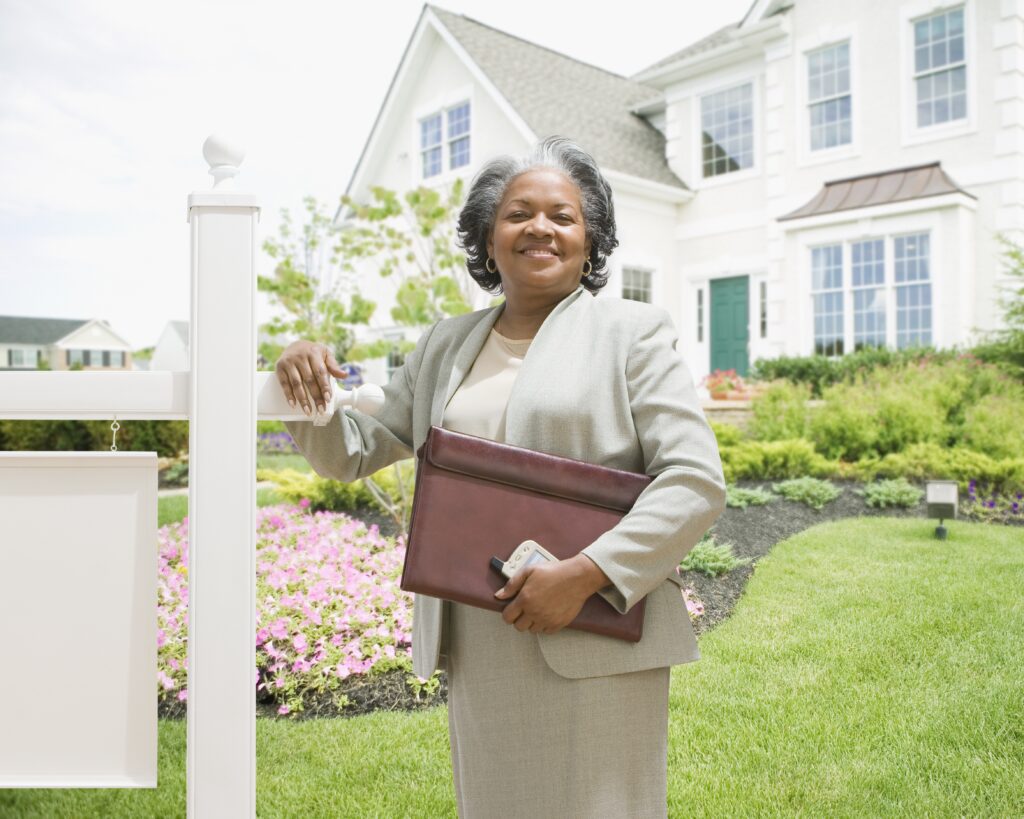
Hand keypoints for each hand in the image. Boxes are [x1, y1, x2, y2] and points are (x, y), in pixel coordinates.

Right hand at [274, 341, 345, 415]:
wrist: (294, 344)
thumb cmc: (313, 352)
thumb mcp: (325, 354)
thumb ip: (333, 365)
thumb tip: (344, 375)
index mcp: (314, 352)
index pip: (320, 372)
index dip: (324, 386)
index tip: (328, 399)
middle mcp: (300, 357)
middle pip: (309, 380)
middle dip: (315, 397)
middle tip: (320, 409)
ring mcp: (289, 362)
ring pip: (296, 384)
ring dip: (302, 399)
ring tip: (308, 411)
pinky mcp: (279, 367)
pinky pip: (284, 383)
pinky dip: (288, 395)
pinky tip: (293, 404)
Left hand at [494, 554, 609, 634]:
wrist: (577, 577)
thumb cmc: (554, 572)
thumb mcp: (529, 571)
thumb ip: (512, 584)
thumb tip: (499, 595)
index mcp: (525, 599)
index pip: (507, 617)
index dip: (508, 613)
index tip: (512, 609)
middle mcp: (534, 612)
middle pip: (518, 627)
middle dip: (519, 619)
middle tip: (525, 609)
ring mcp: (547, 620)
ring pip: (532, 630)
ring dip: (532, 622)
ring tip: (538, 610)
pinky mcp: (558, 624)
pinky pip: (546, 632)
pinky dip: (545, 625)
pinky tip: (547, 614)